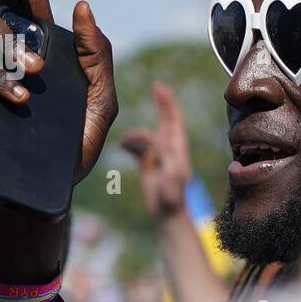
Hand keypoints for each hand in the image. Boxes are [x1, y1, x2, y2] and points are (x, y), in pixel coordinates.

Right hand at [0, 0, 118, 182]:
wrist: (49, 187)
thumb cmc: (74, 140)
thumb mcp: (102, 100)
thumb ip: (98, 56)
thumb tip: (80, 6)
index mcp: (39, 37)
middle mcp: (5, 42)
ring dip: (10, 35)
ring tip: (40, 70)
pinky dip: (1, 79)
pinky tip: (23, 97)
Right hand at [121, 81, 192, 221]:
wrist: (167, 214)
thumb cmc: (172, 196)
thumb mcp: (171, 174)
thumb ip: (164, 153)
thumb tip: (154, 135)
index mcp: (178, 149)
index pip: (175, 121)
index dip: (169, 103)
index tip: (161, 88)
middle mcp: (169, 149)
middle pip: (166, 120)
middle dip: (162, 104)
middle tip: (157, 87)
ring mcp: (158, 156)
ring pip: (146, 136)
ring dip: (135, 135)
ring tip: (125, 142)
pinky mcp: (148, 164)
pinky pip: (137, 148)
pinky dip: (130, 144)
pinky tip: (122, 145)